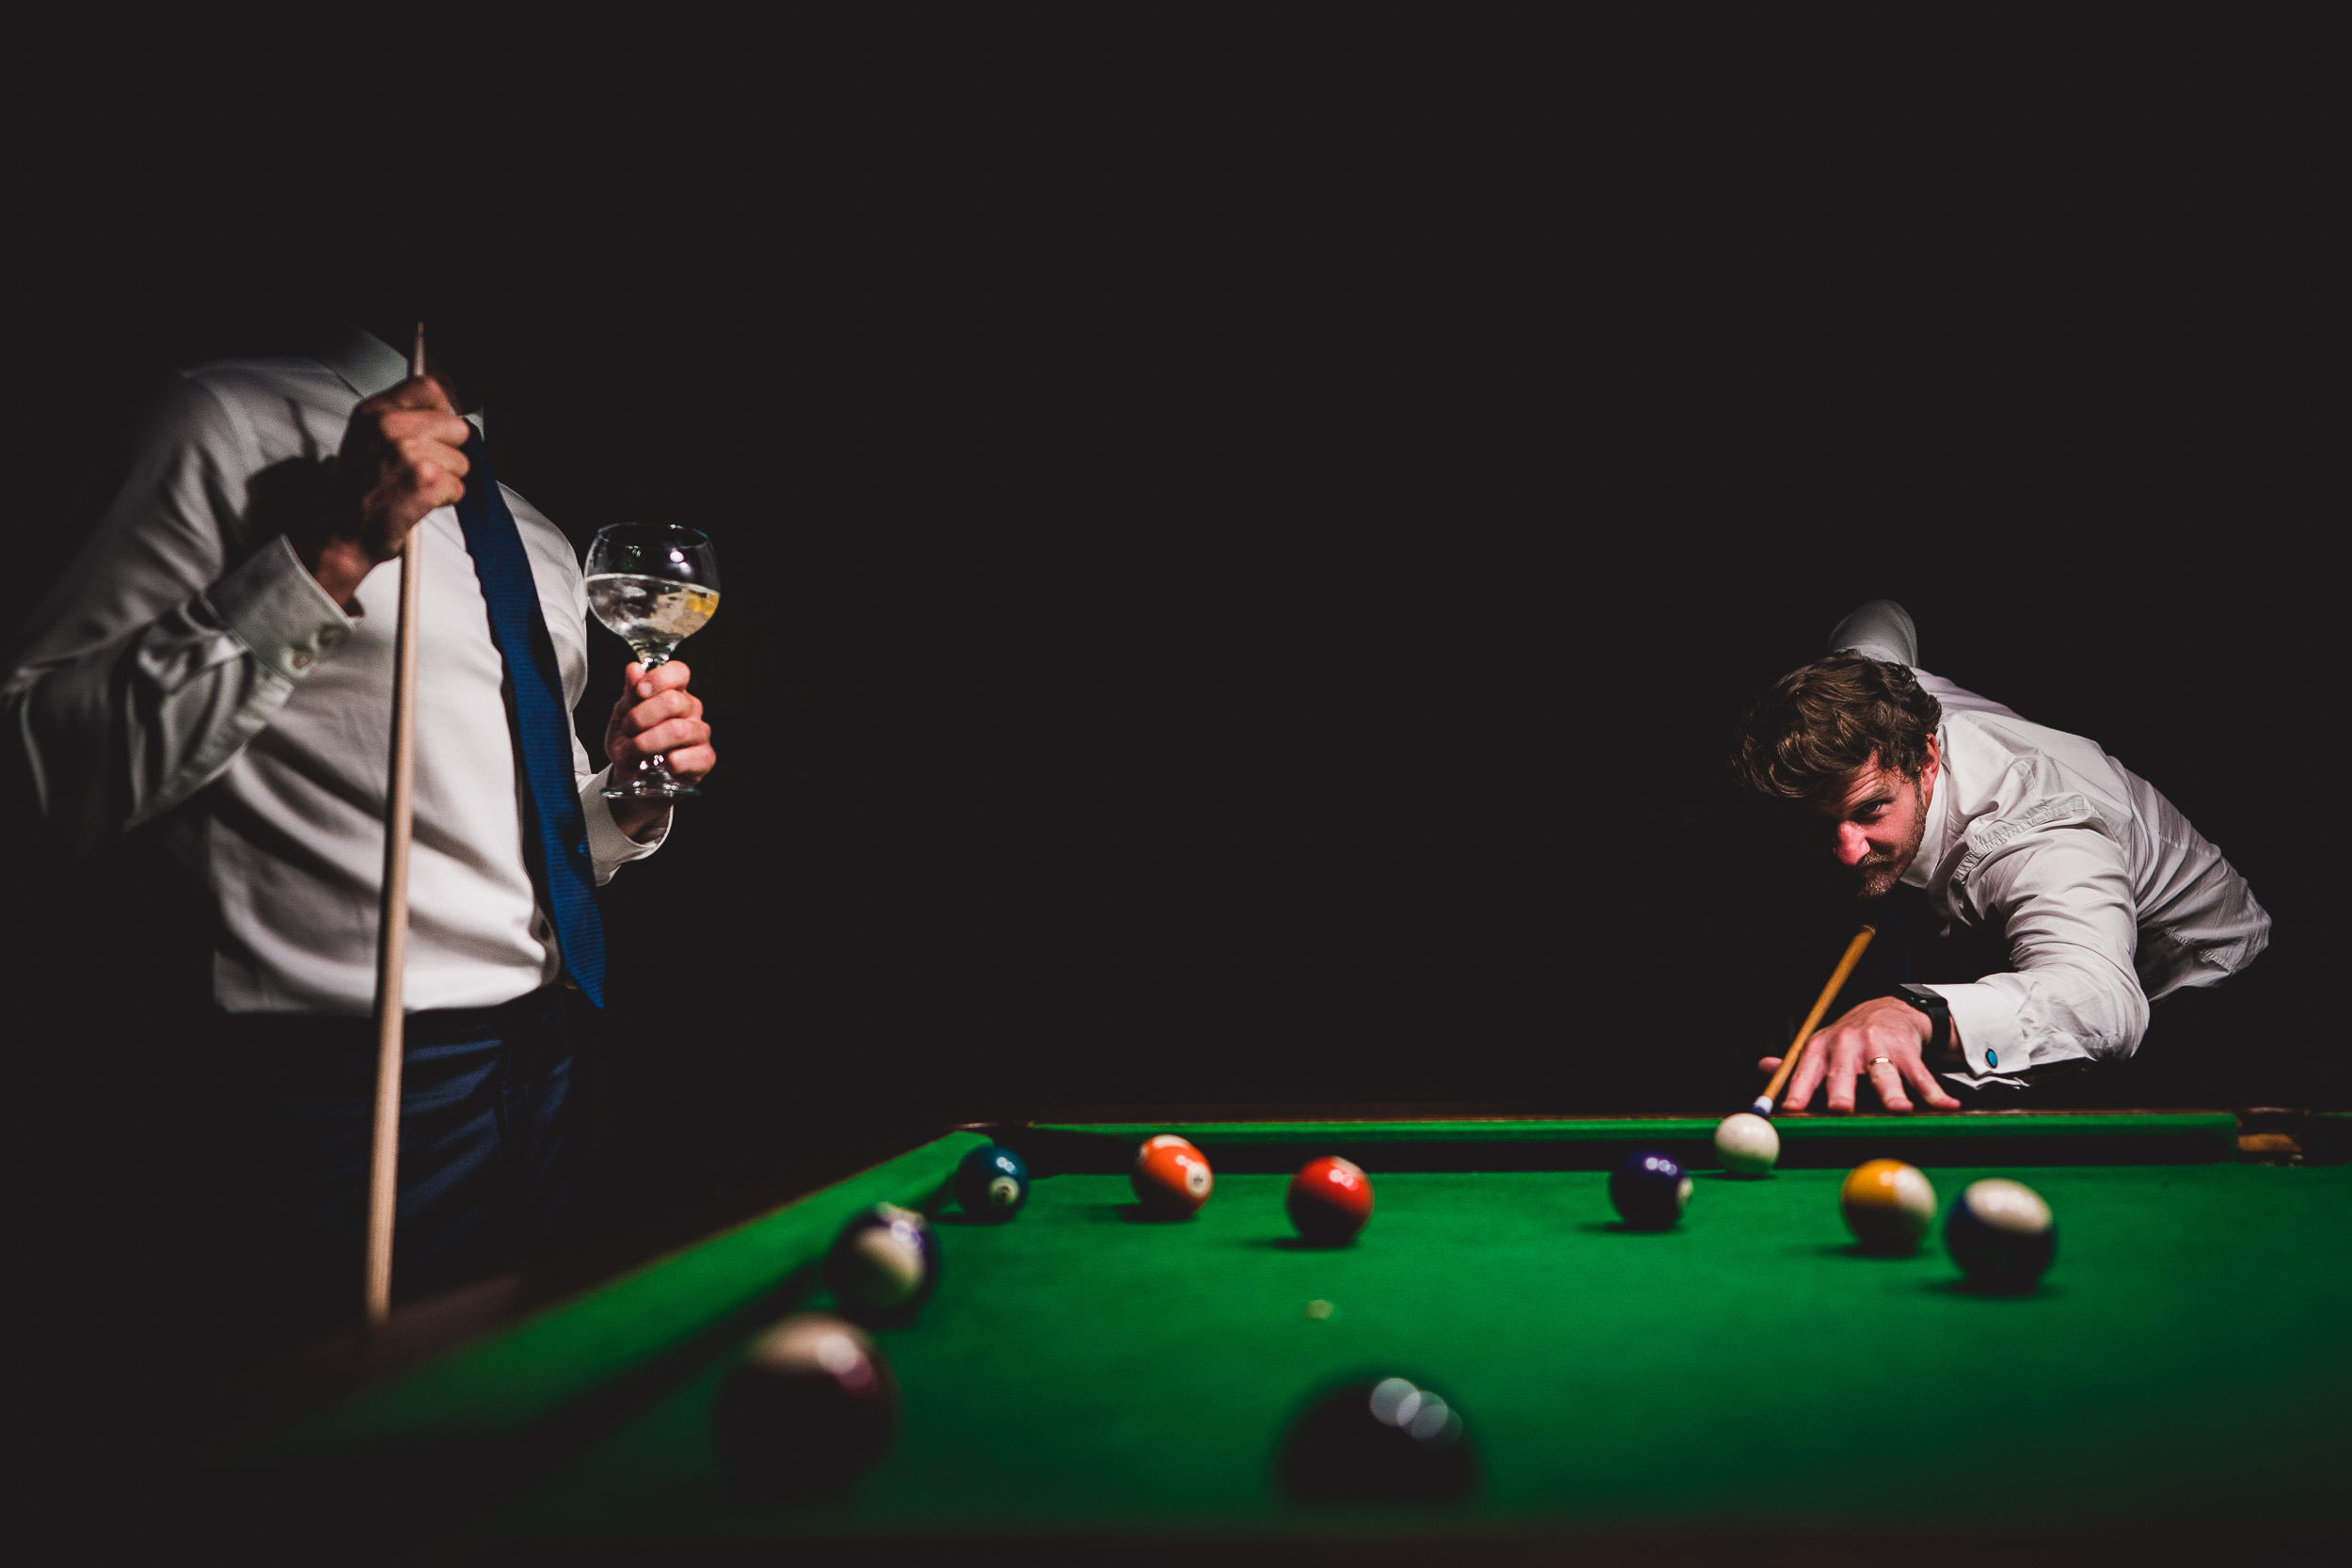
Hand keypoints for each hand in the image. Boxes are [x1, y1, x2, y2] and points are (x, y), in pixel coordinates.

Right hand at [299, 376, 473, 602]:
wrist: (339, 533)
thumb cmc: (355, 492)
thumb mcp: (365, 440)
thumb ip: (399, 419)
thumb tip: (442, 411)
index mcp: (374, 411)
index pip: (429, 389)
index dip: (442, 411)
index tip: (438, 430)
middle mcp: (390, 425)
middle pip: (456, 427)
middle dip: (449, 452)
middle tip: (421, 470)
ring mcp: (409, 451)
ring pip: (462, 461)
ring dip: (446, 479)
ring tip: (414, 489)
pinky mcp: (426, 480)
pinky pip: (459, 487)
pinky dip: (444, 500)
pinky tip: (417, 503)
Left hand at [604, 660, 714, 839]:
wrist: (632, 776)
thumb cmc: (631, 741)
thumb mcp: (622, 715)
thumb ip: (630, 693)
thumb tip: (634, 669)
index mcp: (673, 692)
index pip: (679, 672)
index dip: (659, 678)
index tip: (640, 691)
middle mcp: (691, 709)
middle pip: (673, 701)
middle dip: (641, 717)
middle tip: (628, 730)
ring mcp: (700, 734)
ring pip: (678, 730)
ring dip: (648, 742)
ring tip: (635, 751)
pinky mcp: (705, 758)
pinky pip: (693, 757)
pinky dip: (672, 762)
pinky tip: (662, 764)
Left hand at [1756, 996, 1962, 1114]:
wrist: (1887, 1011)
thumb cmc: (1847, 1042)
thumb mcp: (1819, 1049)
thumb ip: (1795, 1068)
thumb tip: (1763, 1069)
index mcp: (1820, 1048)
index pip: (1805, 1072)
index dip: (1797, 1091)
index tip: (1791, 1111)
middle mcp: (1846, 1046)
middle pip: (1843, 1073)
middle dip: (1841, 1091)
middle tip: (1842, 1109)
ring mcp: (1878, 1047)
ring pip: (1885, 1074)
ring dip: (1893, 1093)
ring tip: (1900, 1110)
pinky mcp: (1907, 1052)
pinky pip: (1921, 1076)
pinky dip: (1935, 1093)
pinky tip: (1947, 1106)